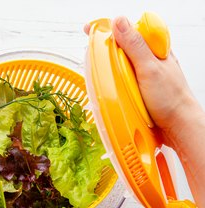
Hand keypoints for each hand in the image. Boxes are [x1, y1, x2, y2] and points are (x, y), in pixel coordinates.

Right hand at [84, 17, 201, 146]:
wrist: (176, 126)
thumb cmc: (170, 99)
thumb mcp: (149, 68)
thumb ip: (135, 45)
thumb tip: (119, 22)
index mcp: (153, 48)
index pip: (128, 29)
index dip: (108, 29)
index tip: (89, 30)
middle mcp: (147, 58)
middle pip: (120, 46)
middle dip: (106, 51)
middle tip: (96, 58)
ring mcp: (141, 73)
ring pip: (118, 63)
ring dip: (109, 69)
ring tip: (105, 78)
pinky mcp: (136, 87)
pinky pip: (119, 79)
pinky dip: (113, 82)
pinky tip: (112, 88)